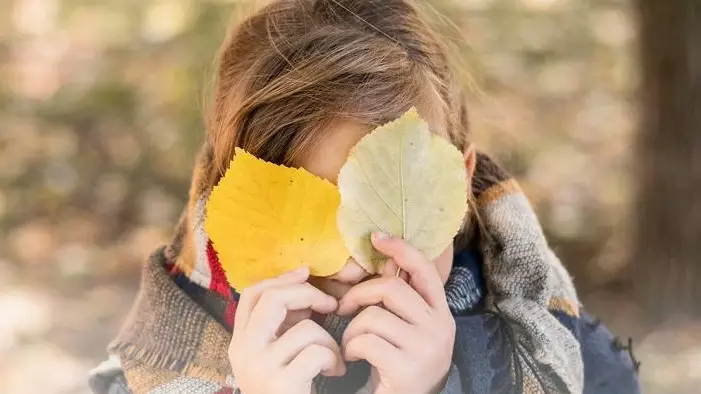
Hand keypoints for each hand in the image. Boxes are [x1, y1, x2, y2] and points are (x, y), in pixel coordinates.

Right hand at [229, 267, 345, 393]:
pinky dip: (334, 359)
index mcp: (240, 342)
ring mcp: (259, 368)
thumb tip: (303, 285)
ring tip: (334, 358)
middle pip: (273, 298)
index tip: (305, 273)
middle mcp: (243, 352)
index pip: (251, 294)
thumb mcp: (277, 354)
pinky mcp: (281, 384)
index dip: (280, 278)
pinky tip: (336, 372)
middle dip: (308, 294)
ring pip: (305, 328)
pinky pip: (317, 352)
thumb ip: (284, 324)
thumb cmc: (290, 390)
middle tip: (330, 305)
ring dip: (330, 340)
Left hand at [337, 233, 455, 393]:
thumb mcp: (408, 328)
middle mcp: (439, 327)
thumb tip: (386, 258)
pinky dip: (350, 347)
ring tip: (351, 342)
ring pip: (373, 316)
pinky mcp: (407, 368)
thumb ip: (400, 297)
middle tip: (343, 308)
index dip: (400, 248)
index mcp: (441, 313)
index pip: (424, 269)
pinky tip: (353, 357)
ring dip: (352, 328)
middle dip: (359, 294)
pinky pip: (365, 341)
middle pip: (392, 288)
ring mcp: (426, 348)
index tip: (376, 237)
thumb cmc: (402, 364)